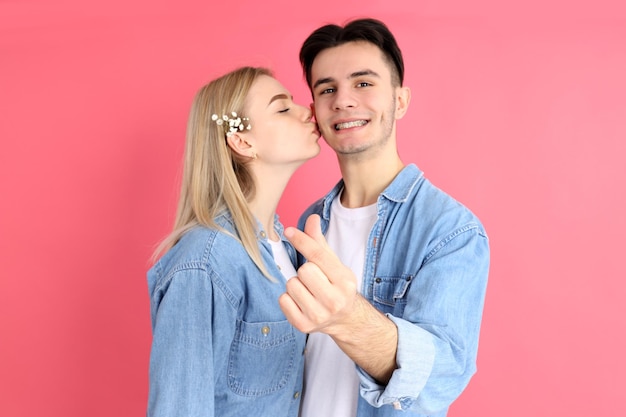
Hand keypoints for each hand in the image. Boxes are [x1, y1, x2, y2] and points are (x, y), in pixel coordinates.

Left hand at [279, 214, 358, 334]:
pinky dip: (288, 298)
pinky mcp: (303, 325)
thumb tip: (312, 218)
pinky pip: (283, 300)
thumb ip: (319, 243)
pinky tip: (301, 301)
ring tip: (308, 291)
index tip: (289, 231)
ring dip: (296, 284)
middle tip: (314, 279)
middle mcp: (333, 300)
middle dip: (305, 270)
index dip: (302, 240)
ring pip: (291, 284)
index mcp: (344, 281)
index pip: (319, 255)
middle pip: (303, 270)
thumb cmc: (337, 287)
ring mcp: (318, 315)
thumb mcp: (334, 264)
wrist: (345, 319)